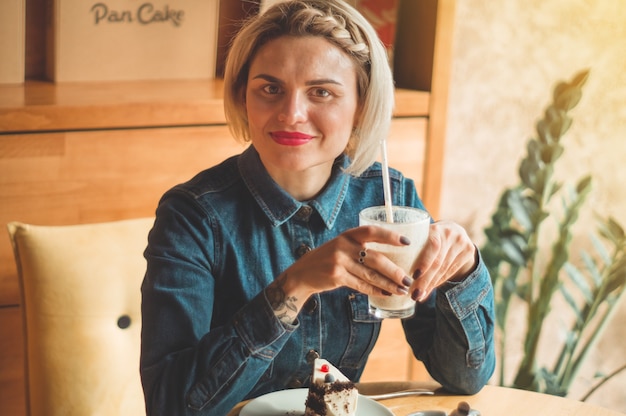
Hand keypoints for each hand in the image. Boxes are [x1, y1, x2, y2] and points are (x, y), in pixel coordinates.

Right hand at [267, 225, 412, 322]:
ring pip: (371, 275)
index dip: (390, 236)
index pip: (372, 231)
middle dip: (395, 271)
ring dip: (389, 284)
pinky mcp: (336, 277)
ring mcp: (339, 262)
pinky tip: (386, 294)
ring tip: (402, 289)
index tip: (407, 242)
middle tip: (409, 279)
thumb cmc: (327, 260)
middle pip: (376, 258)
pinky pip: (361, 285)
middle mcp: (343, 246)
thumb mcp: (341, 247)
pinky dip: (376, 290)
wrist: (302, 274)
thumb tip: (391, 258)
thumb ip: (360, 248)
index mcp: (347, 235)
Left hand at [409, 220, 477, 301]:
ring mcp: (461, 242)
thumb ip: (414, 248)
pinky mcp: (469, 251)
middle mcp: (450, 233)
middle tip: (414, 294)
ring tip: (419, 295)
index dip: (424, 262)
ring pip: (444, 269)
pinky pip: (451, 271)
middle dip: (425, 280)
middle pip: (438, 262)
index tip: (414, 277)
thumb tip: (397, 274)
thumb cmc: (430, 237)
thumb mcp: (423, 236)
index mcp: (436, 227)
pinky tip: (429, 290)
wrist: (455, 231)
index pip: (433, 246)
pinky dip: (438, 282)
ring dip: (430, 284)